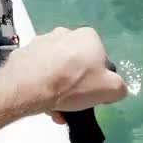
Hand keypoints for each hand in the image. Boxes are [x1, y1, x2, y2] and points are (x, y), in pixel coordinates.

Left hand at [4, 27, 128, 121]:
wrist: (29, 86)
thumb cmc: (74, 83)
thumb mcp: (110, 89)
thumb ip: (119, 87)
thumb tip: (115, 88)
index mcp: (88, 36)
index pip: (99, 59)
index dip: (97, 79)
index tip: (91, 95)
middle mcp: (64, 33)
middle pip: (76, 64)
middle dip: (75, 85)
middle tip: (72, 105)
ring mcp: (41, 42)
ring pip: (56, 68)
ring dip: (58, 88)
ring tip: (55, 109)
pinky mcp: (24, 53)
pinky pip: (38, 71)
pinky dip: (42, 85)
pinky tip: (41, 101)